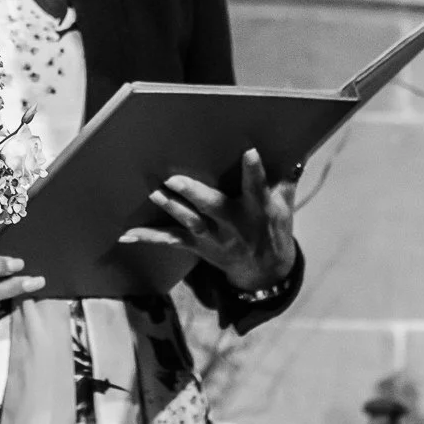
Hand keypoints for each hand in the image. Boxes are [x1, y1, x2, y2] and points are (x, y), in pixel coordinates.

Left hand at [119, 149, 297, 294]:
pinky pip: (171, 241)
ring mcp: (214, 238)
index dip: (254, 170)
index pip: (258, 187)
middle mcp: (234, 225)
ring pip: (191, 222)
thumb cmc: (274, 229)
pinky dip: (148, 238)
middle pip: (214, 208)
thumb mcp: (285, 206)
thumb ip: (286, 179)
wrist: (265, 272)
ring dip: (172, 208)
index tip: (249, 152)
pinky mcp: (198, 246)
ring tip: (155, 194)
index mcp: (258, 210)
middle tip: (175, 179)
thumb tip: (297, 153)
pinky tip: (127, 235)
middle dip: (194, 194)